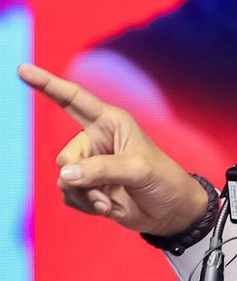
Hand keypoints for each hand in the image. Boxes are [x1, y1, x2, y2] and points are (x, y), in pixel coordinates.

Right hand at [18, 64, 209, 236]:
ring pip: (64, 179)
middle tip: (109, 190)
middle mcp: (96, 139)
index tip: (23, 69)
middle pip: (66, 156)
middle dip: (83, 178)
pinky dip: (86, 205)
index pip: (74, 99)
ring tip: (111, 201)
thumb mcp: (138, 170)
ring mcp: (89, 164)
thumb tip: (66, 174)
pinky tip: (107, 207)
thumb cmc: (163, 180)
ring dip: (87, 196)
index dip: (48, 84)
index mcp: (111, 122)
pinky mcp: (85, 186)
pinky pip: (68, 195)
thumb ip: (102, 169)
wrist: (170, 211)